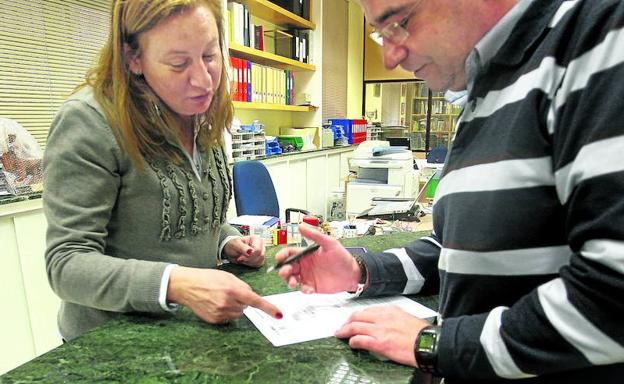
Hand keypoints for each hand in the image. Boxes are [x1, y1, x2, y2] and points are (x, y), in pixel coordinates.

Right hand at [167, 266, 281, 323]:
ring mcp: (220, 313)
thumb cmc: (207, 277)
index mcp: (233, 289)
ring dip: (234, 307)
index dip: (268, 308)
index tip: (279, 314)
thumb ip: (242, 286)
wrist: (187, 286)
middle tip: (229, 292)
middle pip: (246, 307)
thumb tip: (251, 297)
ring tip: (220, 296)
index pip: (255, 301)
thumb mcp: (228, 276)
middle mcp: (227, 303)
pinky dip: (226, 312)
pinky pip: (228, 318)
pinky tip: (215, 303)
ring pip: (238, 313)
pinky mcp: (214, 320)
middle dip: (242, 300)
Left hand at [223, 235, 264, 266]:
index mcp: (255, 238)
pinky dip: (251, 264)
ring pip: (260, 261)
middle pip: (260, 255)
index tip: (240, 258)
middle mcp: (260, 244)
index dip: (249, 256)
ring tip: (242, 259)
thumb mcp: (235, 245)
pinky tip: (245, 261)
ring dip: (249, 262)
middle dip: (249, 259)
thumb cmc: (233, 245)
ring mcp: (262, 251)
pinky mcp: (260, 258)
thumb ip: (243, 248)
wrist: (232, 250)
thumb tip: (251, 251)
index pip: (257, 250)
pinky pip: (259, 264)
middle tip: (240, 259)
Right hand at [275, 223, 360, 293]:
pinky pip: (303, 289)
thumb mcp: (329, 243)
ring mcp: (308, 276)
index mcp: (307, 254)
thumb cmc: (342, 257)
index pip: (290, 253)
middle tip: (286, 272)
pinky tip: (308, 289)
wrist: (353, 274)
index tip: (279, 258)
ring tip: (293, 283)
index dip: (283, 255)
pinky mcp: (312, 286)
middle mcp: (305, 265)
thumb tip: (301, 226)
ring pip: (291, 279)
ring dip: (289, 281)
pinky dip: (303, 290)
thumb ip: (315, 235)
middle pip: (287, 267)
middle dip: (283, 270)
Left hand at [335, 306, 429, 366]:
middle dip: (347, 322)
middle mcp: (383, 318)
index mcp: (390, 310)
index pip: (368, 310)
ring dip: (345, 330)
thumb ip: (392, 318)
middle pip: (357, 316)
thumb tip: (384, 324)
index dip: (358, 316)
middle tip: (342, 327)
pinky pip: (359, 340)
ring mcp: (380, 330)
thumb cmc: (421, 334)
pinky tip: (351, 344)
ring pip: (354, 327)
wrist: (428, 344)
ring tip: (340, 334)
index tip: (354, 319)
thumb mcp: (406, 318)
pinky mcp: (379, 343)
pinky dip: (352, 341)